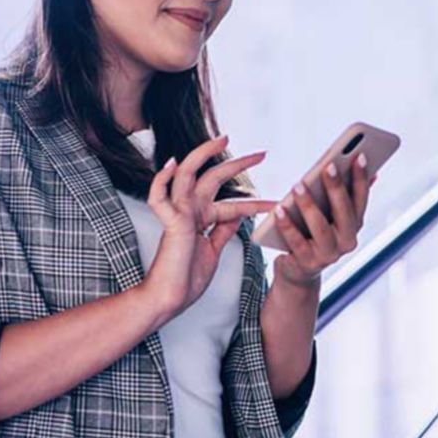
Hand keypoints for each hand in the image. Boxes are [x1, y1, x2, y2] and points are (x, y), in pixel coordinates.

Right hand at [141, 135, 278, 317]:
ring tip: (223, 140)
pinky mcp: (171, 222)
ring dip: (204, 155)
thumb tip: (237, 214)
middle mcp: (189, 211)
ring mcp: (178, 214)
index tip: (278, 201)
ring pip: (187, 175)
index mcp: (200, 219)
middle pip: (212, 177)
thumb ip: (222, 230)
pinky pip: (159, 196)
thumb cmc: (187, 279)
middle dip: (237, 163)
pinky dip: (161, 179)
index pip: (232, 203)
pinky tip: (171, 164)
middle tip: (262, 154)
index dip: (256, 202)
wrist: (170, 298)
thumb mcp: (213, 250)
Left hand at [271, 153, 379, 287]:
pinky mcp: (307, 262)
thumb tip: (368, 167)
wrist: (298, 270)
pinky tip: (279, 210)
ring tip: (298, 185)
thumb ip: (344, 194)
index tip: (358, 156)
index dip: (361, 178)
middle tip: (327, 166)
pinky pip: (296, 242)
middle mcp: (347, 241)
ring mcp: (328, 254)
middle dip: (336, 188)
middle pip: (344, 212)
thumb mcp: (330, 215)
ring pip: (320, 227)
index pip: (361, 199)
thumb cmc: (313, 233)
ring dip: (309, 205)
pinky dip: (287, 225)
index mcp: (355, 226)